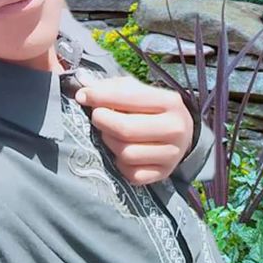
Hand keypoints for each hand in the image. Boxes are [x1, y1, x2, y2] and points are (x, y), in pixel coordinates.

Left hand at [75, 77, 193, 185]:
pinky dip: (120, 164)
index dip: (100, 96)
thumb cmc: (150, 108)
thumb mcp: (136, 90)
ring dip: (110, 142)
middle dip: (103, 121)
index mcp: (169, 102)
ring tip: (109, 133)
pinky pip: (132, 174)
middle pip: (126, 129)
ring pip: (127, 154)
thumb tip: (83, 89)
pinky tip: (120, 152)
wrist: (179, 133)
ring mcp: (172, 154)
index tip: (83, 96)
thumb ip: (111, 88)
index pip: (128, 97)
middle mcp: (175, 129)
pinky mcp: (164, 174)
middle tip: (96, 116)